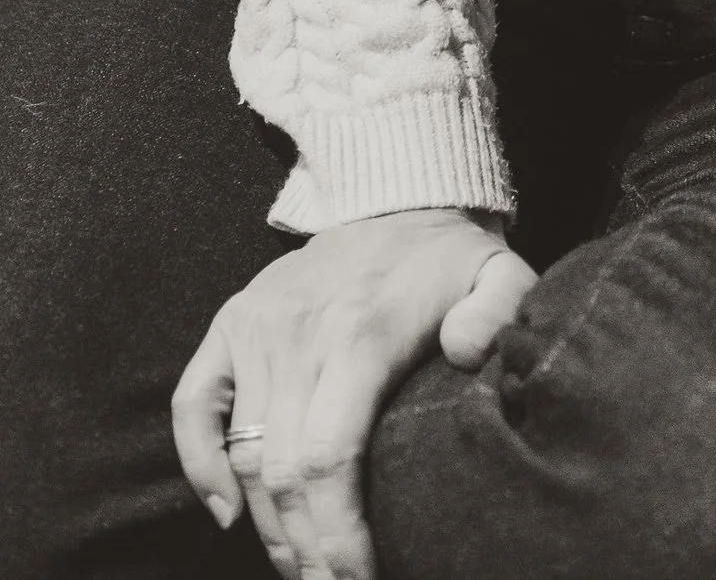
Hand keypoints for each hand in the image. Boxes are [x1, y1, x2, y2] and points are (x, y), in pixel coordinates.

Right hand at [173, 209, 536, 578]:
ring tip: (305, 568)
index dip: (339, 534)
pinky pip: (191, 405)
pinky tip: (228, 515)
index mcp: (362, 332)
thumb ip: (499, 313)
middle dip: (308, 548)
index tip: (362, 578)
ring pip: (246, 455)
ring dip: (269, 527)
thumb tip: (465, 351)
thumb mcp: (498, 274)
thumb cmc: (450, 262)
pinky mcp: (230, 323)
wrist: (395, 199)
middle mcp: (299, 332)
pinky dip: (199, 465)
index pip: (331, 459)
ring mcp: (257, 327)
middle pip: (285, 474)